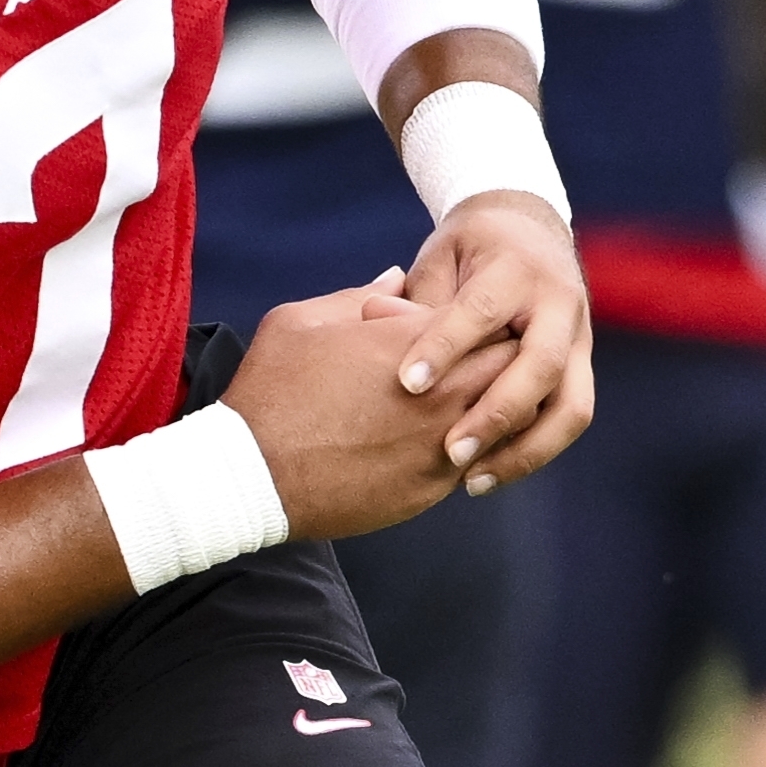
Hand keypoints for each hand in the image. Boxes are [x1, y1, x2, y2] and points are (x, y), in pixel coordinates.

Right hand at [222, 271, 522, 543]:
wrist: (252, 478)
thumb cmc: (271, 391)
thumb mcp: (301, 322)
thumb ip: (358, 295)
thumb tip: (396, 277)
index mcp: (413, 344)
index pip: (487, 319)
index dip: (476, 316)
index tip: (455, 320)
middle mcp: (442, 395)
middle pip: (513, 367)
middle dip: (502, 355)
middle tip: (478, 354)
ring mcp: (441, 446)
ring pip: (508, 420)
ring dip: (495, 404)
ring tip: (468, 396)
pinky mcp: (431, 489)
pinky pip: (478, 460)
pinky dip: (472, 445)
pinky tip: (442, 437)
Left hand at [399, 193, 593, 490]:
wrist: (530, 233)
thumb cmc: (470, 251)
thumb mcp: (440, 259)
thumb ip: (415, 299)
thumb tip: (373, 321)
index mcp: (516, 269)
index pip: (482, 311)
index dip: (445, 348)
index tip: (407, 385)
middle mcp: (559, 304)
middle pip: (542, 366)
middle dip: (497, 414)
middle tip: (449, 452)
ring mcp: (580, 340)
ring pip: (571, 407)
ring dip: (525, 450)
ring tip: (470, 482)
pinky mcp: (582, 369)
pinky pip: (568, 419)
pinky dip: (532, 452)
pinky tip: (487, 474)